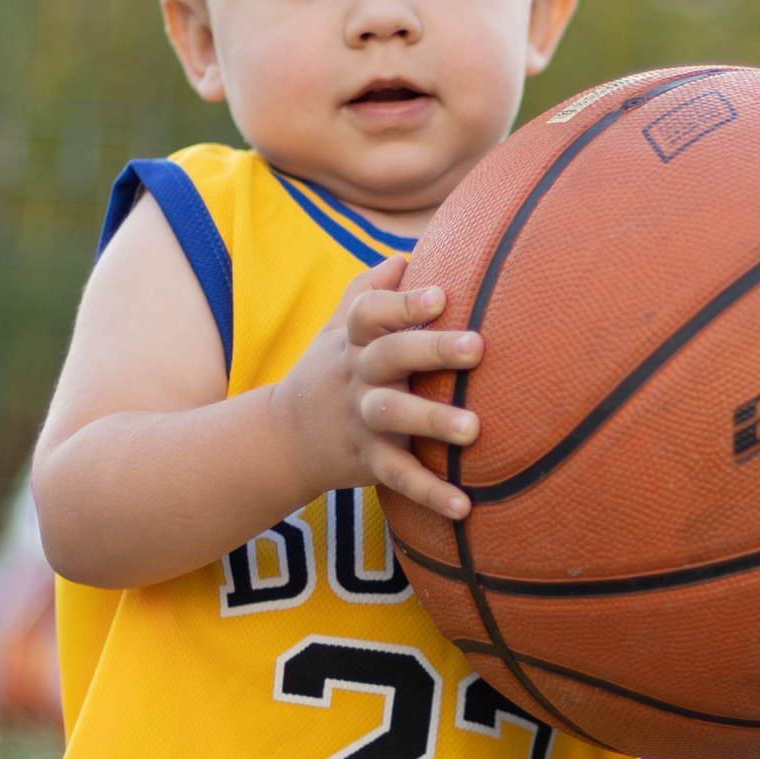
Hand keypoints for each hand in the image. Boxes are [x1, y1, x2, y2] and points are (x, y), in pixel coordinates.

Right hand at [275, 252, 484, 521]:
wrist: (282, 439)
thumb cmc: (329, 370)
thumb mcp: (336, 327)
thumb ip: (369, 290)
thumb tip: (405, 254)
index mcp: (355, 340)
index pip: (370, 312)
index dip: (403, 303)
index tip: (442, 295)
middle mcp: (357, 375)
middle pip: (389, 355)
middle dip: (431, 349)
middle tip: (477, 347)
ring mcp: (360, 419)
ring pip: (393, 416)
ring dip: (431, 421)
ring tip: (474, 429)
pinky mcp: (366, 461)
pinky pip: (398, 477)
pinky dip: (429, 493)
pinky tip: (465, 505)